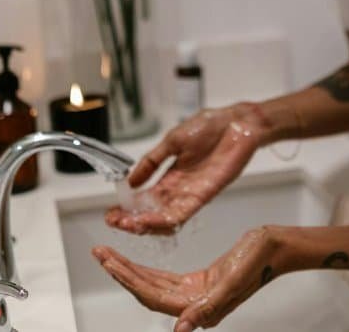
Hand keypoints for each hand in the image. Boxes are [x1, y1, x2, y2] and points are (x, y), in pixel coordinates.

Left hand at [93, 227, 279, 330]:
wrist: (276, 248)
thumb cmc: (261, 260)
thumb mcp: (234, 280)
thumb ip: (208, 307)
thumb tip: (181, 330)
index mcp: (201, 306)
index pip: (153, 296)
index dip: (128, 280)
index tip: (109, 263)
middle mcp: (195, 304)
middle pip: (147, 291)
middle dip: (121, 272)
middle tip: (100, 253)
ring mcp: (196, 293)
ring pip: (153, 284)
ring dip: (130, 269)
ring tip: (109, 255)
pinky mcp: (200, 282)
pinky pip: (165, 278)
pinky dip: (147, 269)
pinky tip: (134, 263)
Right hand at [105, 104, 267, 234]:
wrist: (237, 123)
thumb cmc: (210, 127)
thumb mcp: (171, 141)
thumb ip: (151, 162)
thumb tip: (130, 181)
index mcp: (171, 176)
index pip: (146, 198)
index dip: (128, 207)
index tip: (111, 212)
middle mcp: (180, 190)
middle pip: (153, 212)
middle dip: (132, 219)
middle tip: (113, 221)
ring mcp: (192, 194)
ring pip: (165, 218)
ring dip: (145, 223)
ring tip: (126, 224)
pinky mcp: (204, 195)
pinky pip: (182, 213)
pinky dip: (163, 219)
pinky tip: (148, 221)